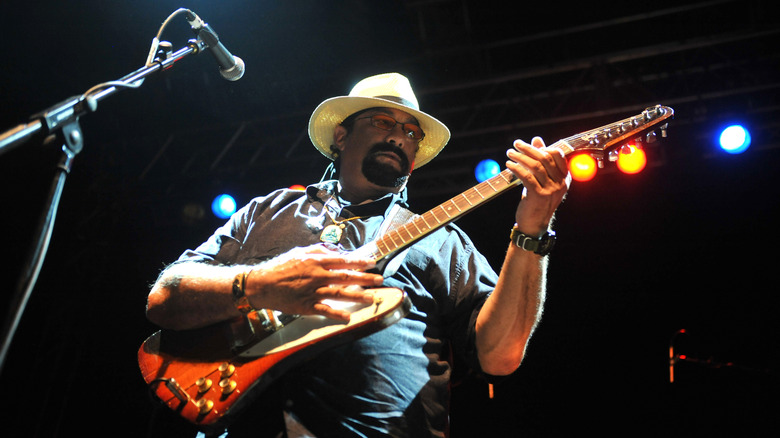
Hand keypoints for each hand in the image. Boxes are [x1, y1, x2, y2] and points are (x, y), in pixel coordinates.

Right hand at [245, 244, 383, 320]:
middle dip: (365, 278)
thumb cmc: (280, 266)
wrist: (261, 284)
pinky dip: (337, 314)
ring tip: (372, 297)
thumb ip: (319, 250)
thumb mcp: (299, 252)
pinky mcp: (306, 306)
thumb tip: (335, 251)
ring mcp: (312, 291)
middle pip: (346, 277)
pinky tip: (348, 317)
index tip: (372, 263)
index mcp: (316, 261)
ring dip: (357, 296)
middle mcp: (317, 275)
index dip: (359, 262)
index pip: (343, 260)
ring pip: (339, 294)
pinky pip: (325, 310)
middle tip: (379, 280)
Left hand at [506, 137, 569, 234]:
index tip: (528, 145)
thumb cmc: (537, 199)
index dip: (543, 147)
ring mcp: (551, 190)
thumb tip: (537, 139)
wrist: (535, 224)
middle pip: (545, 158)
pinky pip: (527, 176)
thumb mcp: (541, 179)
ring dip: (520, 157)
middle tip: (516, 144)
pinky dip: (516, 168)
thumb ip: (541, 160)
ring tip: (510, 153)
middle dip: (529, 149)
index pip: (558, 155)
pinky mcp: (539, 196)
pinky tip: (508, 165)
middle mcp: (560, 183)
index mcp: (565, 178)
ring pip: (535, 166)